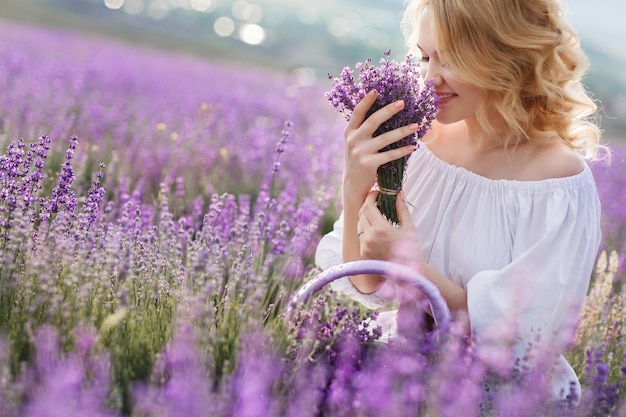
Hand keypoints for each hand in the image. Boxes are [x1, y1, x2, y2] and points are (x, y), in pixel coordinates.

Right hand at [343, 90, 418, 204]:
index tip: (376, 91)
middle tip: (402, 103)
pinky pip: (389, 155)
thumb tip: (381, 111)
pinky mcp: (368, 164)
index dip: (366, 101)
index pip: (357, 112)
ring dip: (402, 131)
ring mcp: (360, 152)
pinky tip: (413, 147)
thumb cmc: (358, 159)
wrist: (353, 184)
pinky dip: (402, 150)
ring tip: (415, 125)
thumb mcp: (355, 142)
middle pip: (373, 121)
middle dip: (388, 110)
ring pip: (385, 138)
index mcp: (350, 132)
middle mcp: (353, 140)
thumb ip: (362, 129)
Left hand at [357, 190, 421, 268]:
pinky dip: (366, 229)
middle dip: (368, 205)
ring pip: (359, 224)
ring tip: (377, 216)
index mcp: (381, 230)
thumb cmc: (411, 249)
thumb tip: (398, 192)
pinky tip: (376, 230)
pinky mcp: (363, 253)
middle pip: (361, 213)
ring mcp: (364, 247)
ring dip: (366, 217)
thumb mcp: (409, 227)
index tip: (376, 192)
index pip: (368, 206)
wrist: (407, 272)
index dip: (371, 196)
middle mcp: (370, 238)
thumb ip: (401, 208)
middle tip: (376, 201)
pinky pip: (361, 236)